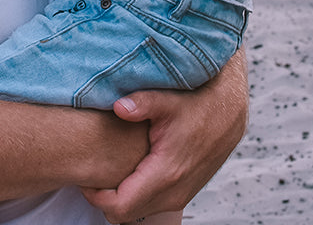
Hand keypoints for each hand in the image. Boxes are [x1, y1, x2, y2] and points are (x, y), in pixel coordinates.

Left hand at [81, 52, 248, 221]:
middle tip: (91, 172)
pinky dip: (136, 194)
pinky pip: (151, 204)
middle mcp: (173, 191)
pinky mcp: (183, 192)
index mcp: (165, 173)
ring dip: (120, 197)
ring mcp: (180, 195)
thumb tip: (118, 107)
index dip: (96, 196)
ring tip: (107, 169)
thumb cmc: (196, 104)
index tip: (85, 176)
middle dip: (104, 198)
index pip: (120, 206)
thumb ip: (141, 104)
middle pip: (125, 214)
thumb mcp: (167, 99)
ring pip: (138, 211)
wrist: (227, 112)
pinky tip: (129, 169)